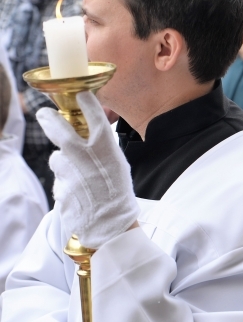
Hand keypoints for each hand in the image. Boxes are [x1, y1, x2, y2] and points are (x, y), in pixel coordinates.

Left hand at [37, 91, 138, 247]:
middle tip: (44, 114)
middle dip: (49, 118)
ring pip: (58, 159)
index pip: (94, 116)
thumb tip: (89, 141)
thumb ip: (103, 151)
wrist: (110, 227)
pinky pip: (59, 180)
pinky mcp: (58, 189)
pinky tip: (79, 193)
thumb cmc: (119, 196)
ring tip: (79, 177)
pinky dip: (66, 183)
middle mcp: (84, 157)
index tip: (80, 95)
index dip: (86, 102)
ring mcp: (68, 173)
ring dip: (64, 163)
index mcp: (105, 148)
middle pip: (59, 129)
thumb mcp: (119, 166)